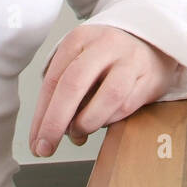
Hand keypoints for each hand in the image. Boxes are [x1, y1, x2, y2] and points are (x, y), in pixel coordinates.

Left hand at [29, 25, 179, 156]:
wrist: (150, 47)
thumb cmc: (107, 60)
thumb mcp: (80, 62)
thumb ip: (63, 92)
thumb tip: (47, 133)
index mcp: (80, 38)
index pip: (53, 79)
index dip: (41, 115)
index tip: (36, 141)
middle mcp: (105, 45)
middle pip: (74, 84)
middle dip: (56, 121)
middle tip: (46, 147)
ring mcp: (130, 60)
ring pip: (107, 97)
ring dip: (87, 124)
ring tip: (79, 133)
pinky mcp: (149, 77)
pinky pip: (126, 106)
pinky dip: (109, 121)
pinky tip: (102, 121)